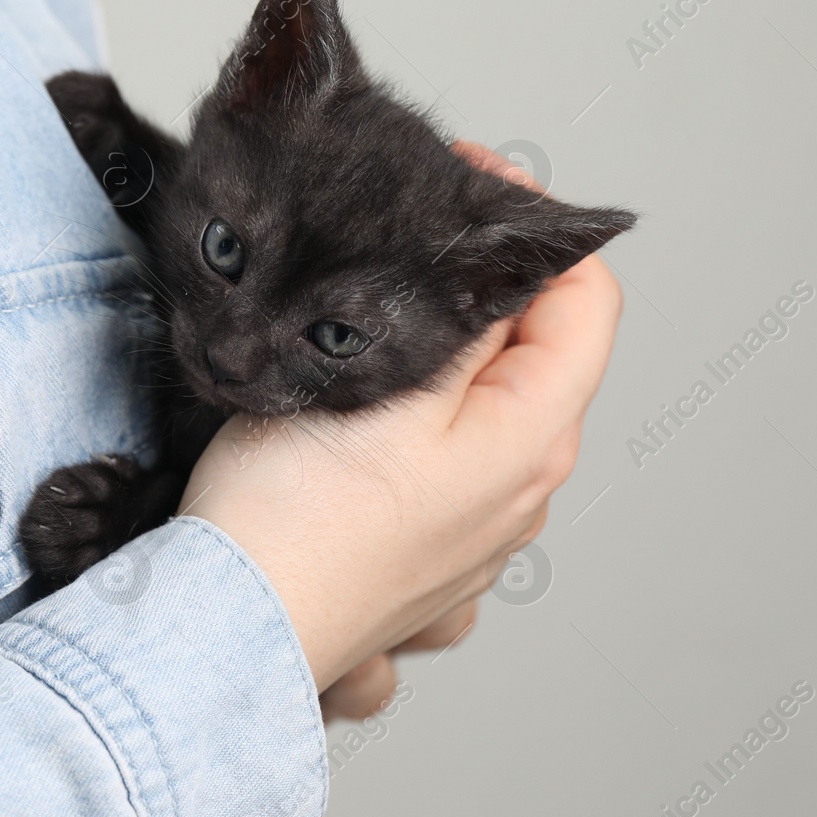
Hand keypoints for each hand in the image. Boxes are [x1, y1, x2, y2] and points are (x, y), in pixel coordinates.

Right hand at [183, 263, 619, 696]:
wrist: (228, 632)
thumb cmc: (290, 522)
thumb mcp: (378, 384)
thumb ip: (464, 322)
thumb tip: (504, 269)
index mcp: (532, 442)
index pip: (588, 301)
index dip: (535, 229)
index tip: (469, 184)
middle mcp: (524, 494)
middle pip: (539, 352)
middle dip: (481, 288)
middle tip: (401, 243)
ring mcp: (483, 534)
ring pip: (489, 407)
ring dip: (444, 356)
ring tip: (368, 331)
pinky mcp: (434, 557)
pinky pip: (449, 464)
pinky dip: (420, 421)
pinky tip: (364, 420)